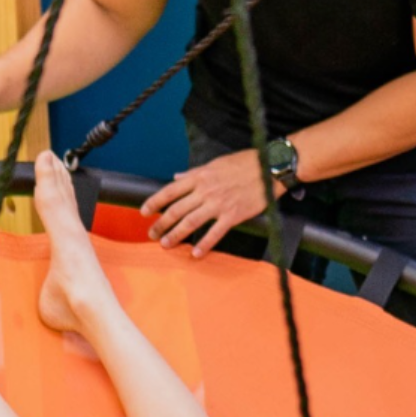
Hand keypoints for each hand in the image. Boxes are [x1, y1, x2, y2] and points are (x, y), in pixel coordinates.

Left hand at [140, 150, 284, 257]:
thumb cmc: (246, 162)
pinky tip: (196, 253)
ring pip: (190, 222)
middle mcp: (206, 191)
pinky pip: (215, 233)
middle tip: (151, 234)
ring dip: (175, 235)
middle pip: (176, 210)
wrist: (270, 167)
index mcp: (200, 177)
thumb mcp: (216, 163)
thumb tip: (177, 177)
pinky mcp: (233, 215)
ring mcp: (219, 204)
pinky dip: (205, 244)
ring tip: (165, 244)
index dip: (154, 202)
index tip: (144, 212)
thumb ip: (195, 172)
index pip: (170, 190)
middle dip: (161, 223)